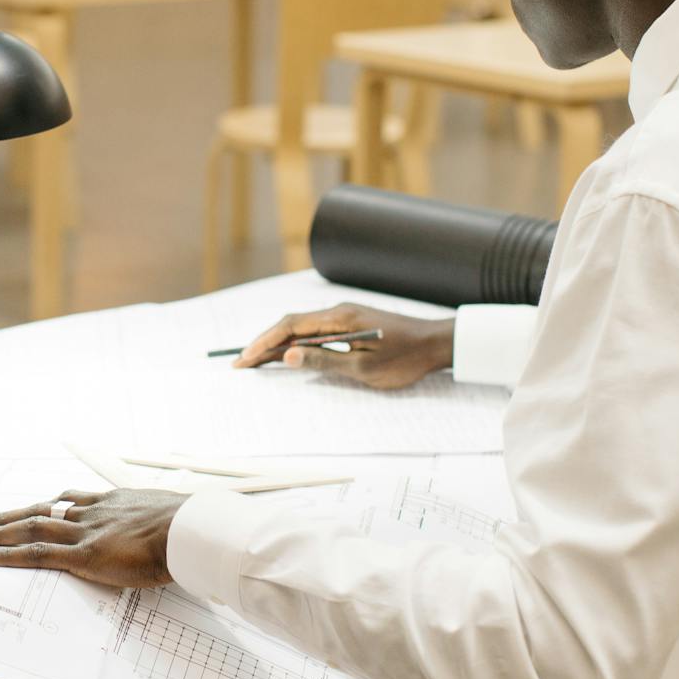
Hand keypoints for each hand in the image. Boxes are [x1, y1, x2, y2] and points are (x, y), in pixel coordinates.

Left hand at [0, 489, 186, 587]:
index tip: (32, 507)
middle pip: (42, 509)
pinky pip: (36, 554)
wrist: (189, 531)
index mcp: (113, 502)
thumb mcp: (168, 517)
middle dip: (11, 515)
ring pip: (31, 527)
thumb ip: (156, 525)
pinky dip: (6, 555)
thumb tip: (165, 535)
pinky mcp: (82, 556)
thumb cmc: (188, 528)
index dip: (48, 505)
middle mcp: (92, 512)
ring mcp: (85, 532)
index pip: (71, 501)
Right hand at [234, 303, 453, 390]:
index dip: (265, 342)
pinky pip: (316, 332)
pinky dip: (296, 343)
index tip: (246, 357)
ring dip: (278, 343)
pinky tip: (288, 355)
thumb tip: (288, 355)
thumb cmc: (404, 358)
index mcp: (339, 318)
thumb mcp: (363, 367)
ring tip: (256, 360)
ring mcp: (344, 317)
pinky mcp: (351, 324)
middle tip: (242, 362)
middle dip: (264, 343)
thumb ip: (324, 360)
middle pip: (291, 324)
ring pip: (301, 328)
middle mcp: (338, 312)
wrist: (436, 345)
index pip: (291, 326)